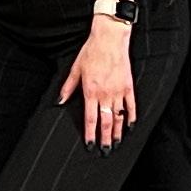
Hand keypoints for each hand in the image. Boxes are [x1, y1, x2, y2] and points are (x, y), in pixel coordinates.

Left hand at [61, 18, 136, 148]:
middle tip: (105, 151)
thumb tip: (59, 102)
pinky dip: (131, 118)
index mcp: (90, 91)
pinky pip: (131, 106)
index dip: (90, 134)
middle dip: (105, 139)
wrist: (109, 39)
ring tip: (116, 144)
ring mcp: (119, 91)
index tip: (89, 146)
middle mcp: (105, 94)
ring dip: (117, 132)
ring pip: (119, 117)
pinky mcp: (128, 87)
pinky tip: (130, 127)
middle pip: (106, 122)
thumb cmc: (91, 53)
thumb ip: (67, 88)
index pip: (90, 119)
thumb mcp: (75, 70)